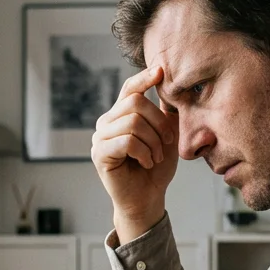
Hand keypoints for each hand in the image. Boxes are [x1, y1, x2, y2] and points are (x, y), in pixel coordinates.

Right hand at [91, 66, 179, 242]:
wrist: (148, 198)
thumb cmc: (156, 168)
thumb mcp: (166, 135)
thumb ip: (165, 111)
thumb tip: (170, 83)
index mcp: (120, 115)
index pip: (129, 88)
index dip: (144, 78)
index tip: (161, 71)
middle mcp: (106, 123)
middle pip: (134, 103)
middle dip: (158, 122)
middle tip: (167, 142)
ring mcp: (99, 138)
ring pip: (132, 122)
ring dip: (153, 141)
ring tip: (156, 157)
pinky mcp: (99, 155)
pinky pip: (126, 141)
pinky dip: (143, 152)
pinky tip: (146, 163)